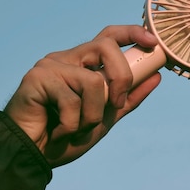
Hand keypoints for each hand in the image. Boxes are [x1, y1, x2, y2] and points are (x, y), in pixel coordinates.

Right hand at [4, 25, 161, 167]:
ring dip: (93, 114)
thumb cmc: (65, 135)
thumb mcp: (106, 117)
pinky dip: (72, 124)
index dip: (132, 33)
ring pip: (93, 80)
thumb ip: (129, 97)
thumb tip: (156, 76)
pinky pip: (72, 99)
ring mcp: (51, 66)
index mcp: (83, 64)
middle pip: (106, 47)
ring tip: (76, 128)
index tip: (152, 41)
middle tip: (115, 105)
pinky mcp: (36, 78)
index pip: (109, 37)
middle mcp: (67, 58)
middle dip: (121, 77)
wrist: (33, 157)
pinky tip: (58, 131)